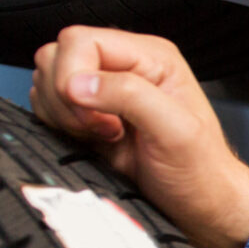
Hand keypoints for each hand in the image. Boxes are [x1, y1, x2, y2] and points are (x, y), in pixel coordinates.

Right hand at [29, 27, 248, 247]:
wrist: (200, 206)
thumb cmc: (202, 171)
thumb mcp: (177, 131)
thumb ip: (130, 96)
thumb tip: (77, 83)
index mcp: (150, 57)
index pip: (80, 41)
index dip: (74, 76)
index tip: (99, 118)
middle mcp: (124, 67)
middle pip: (56, 58)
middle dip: (65, 98)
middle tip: (102, 129)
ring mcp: (102, 91)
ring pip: (46, 81)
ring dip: (62, 114)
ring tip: (103, 136)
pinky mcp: (86, 116)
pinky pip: (46, 107)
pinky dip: (57, 126)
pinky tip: (92, 143)